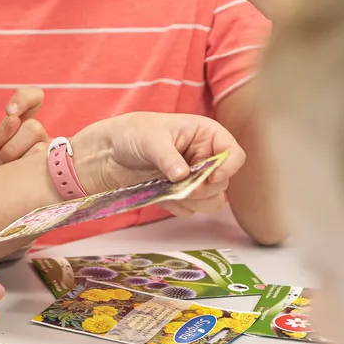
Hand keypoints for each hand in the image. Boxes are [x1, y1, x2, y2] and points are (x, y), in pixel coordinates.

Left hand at [0, 87, 49, 171]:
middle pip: (34, 126)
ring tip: (7, 175)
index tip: (10, 110)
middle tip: (0, 164)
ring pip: (41, 146)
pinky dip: (30, 168)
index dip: (26, 98)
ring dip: (17, 162)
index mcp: (19, 127)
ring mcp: (51, 154)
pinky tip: (21, 177)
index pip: (33, 99)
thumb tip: (12, 117)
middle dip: (11, 146)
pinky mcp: (59, 172)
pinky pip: (51, 164)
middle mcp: (39, 137)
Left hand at [70, 112, 245, 217]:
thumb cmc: (132, 133)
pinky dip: (177, 207)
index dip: (227, 168)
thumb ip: (168, 158)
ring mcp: (194, 178)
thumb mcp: (150, 139)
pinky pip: (191, 210)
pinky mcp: (181, 195)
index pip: (234, 154)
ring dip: (192, 201)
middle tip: (178, 185)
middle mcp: (205, 157)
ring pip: (211, 201)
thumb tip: (183, 176)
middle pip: (223, 183)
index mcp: (205, 135)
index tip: (209, 177)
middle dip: (202, 189)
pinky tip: (160, 195)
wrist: (108, 153)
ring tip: (167, 189)